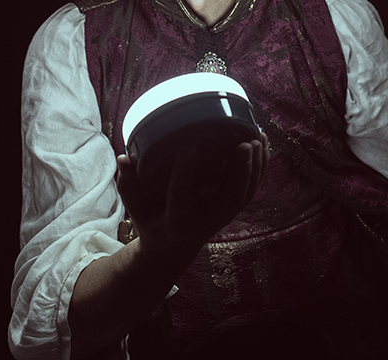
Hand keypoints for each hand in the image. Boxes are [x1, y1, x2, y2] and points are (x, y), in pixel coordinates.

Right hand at [115, 134, 267, 268]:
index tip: (188, 147)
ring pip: (244, 196)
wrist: (172, 249)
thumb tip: (123, 157)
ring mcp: (221, 218)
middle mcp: (204, 221)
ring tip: (258, 138)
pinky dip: (260, 168)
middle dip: (239, 173)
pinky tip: (264, 144)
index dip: (184, 173)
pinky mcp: (231, 210)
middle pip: (228, 201)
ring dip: (255, 168)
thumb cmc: (151, 222)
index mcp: (177, 222)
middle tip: (244, 144)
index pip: (181, 198)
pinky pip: (250, 191)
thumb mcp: (136, 210)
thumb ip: (129, 185)